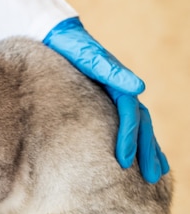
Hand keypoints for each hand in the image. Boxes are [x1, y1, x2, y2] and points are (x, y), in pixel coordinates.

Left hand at [43, 17, 168, 182]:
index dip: (129, 138)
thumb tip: (139, 88)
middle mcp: (121, 90)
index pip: (130, 115)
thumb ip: (110, 71)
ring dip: (148, 149)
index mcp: (118, 82)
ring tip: (156, 174)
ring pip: (139, 126)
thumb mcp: (87, 56)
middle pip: (141, 124)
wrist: (58, 36)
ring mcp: (115, 96)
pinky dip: (136, 140)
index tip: (125, 162)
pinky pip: (125, 124)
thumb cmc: (69, 46)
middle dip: (147, 151)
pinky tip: (136, 158)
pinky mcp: (105, 101)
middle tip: (151, 177)